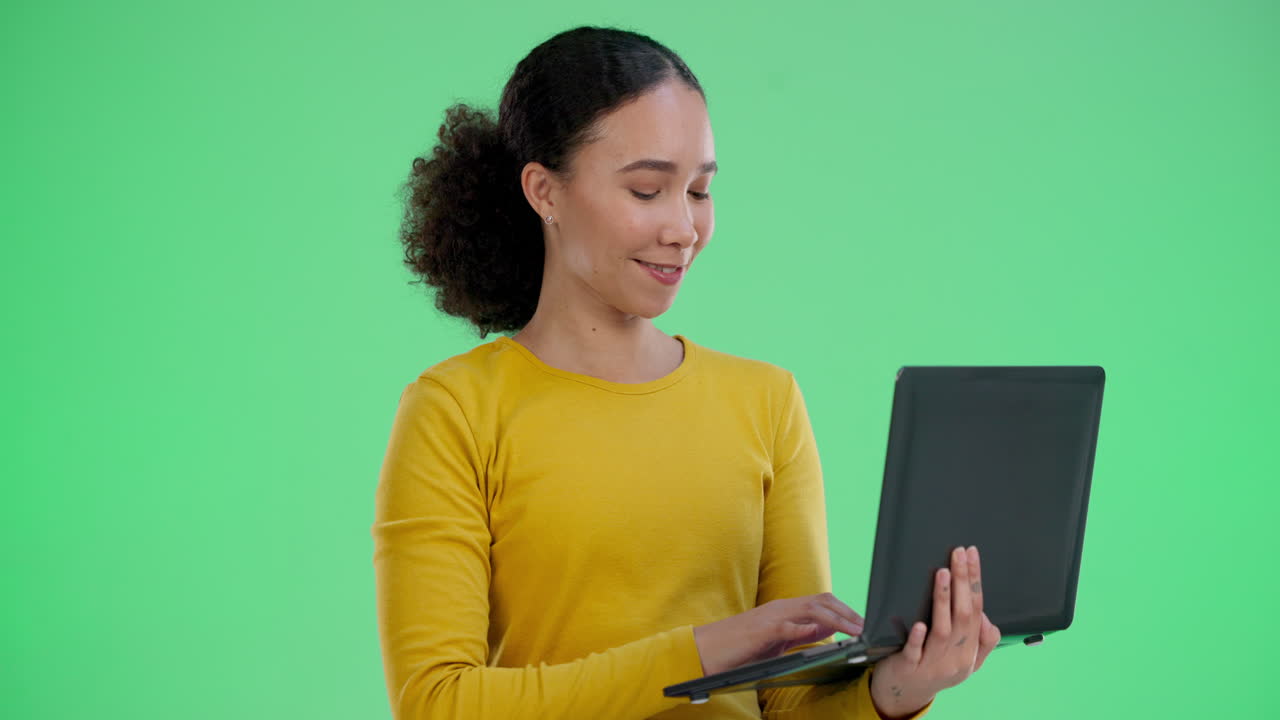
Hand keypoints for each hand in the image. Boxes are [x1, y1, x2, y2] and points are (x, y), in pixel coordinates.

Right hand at [692, 593, 864, 675]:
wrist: (706, 649)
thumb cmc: (738, 647)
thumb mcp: (774, 640)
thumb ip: (798, 633)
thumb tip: (825, 631)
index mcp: (784, 610)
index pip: (821, 601)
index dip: (844, 610)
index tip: (861, 623)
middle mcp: (780, 608)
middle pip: (821, 600)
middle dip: (846, 612)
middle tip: (864, 627)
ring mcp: (770, 617)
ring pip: (810, 609)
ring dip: (836, 619)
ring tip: (853, 630)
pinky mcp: (761, 631)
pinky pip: (786, 627)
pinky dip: (804, 628)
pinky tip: (818, 633)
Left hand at [869, 545, 1001, 717]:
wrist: (907, 695)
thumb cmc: (937, 669)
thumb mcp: (968, 660)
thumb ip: (982, 640)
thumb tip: (986, 615)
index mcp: (970, 650)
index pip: (977, 609)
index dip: (975, 581)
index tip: (972, 555)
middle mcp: (956, 657)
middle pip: (964, 615)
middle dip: (963, 581)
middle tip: (958, 554)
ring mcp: (934, 663)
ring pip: (943, 630)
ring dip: (943, 600)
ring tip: (942, 573)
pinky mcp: (910, 667)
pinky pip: (916, 652)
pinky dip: (919, 638)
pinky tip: (920, 624)